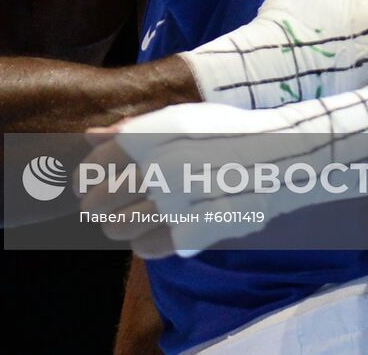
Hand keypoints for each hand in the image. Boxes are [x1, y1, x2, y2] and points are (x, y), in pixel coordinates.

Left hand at [82, 86, 367, 257]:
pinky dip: (143, 245)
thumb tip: (88, 137)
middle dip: (97, 207)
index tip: (86, 186)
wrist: (281, 156)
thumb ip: (131, 129)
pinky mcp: (195, 231)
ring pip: (122, 228)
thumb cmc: (226, 132)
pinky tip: (147, 237)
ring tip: (121, 224)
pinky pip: (150, 247)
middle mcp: (160, 168)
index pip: (97, 166)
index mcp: (152, 137)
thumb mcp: (179, 119)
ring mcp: (178, 203)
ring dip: (117, 228)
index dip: (86, 180)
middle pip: (103, 201)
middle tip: (99, 210)